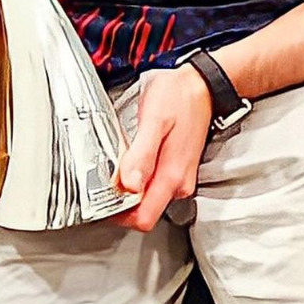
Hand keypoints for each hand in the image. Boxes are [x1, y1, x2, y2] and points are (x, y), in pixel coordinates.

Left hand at [114, 65, 212, 231]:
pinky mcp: (179, 168)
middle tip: (103, 181)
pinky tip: (131, 160)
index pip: (144, 219)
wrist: (202, 85)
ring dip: (130, 191)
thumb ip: (142, 154)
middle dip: (122, 204)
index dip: (119, 215)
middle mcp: (179, 183)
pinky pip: (155, 185)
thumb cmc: (178, 96)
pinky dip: (140, 179)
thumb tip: (129, 186)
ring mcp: (181, 177)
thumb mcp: (155, 119)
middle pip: (145, 213)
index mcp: (172, 175)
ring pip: (150, 200)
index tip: (101, 199)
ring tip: (115, 168)